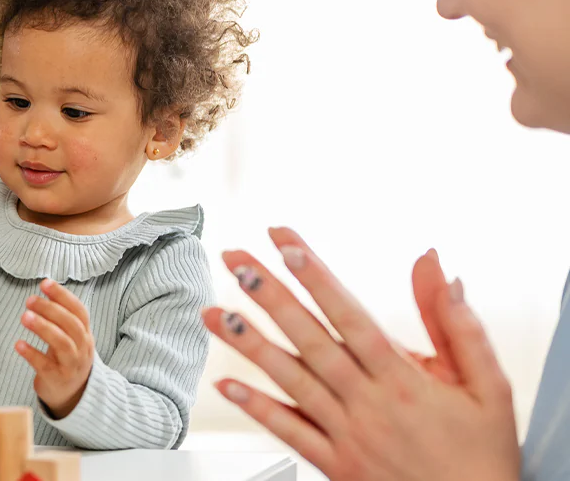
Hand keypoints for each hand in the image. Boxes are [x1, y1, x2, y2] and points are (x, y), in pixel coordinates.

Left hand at [16, 279, 94, 418]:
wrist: (73, 396)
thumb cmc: (67, 359)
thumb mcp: (71, 338)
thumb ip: (62, 316)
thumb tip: (46, 287)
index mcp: (85, 334)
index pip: (79, 311)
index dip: (63, 296)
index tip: (45, 283)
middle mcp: (82, 349)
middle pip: (71, 325)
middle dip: (51, 309)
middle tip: (30, 300)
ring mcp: (71, 365)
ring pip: (62, 343)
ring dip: (43, 328)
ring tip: (24, 317)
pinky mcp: (57, 379)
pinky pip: (45, 365)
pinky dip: (32, 353)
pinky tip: (18, 344)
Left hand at [204, 228, 519, 480]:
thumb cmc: (482, 451)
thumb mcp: (487, 385)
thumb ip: (456, 324)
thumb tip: (436, 266)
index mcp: (405, 378)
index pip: (349, 315)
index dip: (315, 276)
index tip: (286, 243)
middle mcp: (369, 404)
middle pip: (311, 339)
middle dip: (271, 295)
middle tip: (237, 260)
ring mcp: (348, 435)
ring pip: (291, 382)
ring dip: (250, 345)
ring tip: (214, 313)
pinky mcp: (336, 466)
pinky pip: (290, 433)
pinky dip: (256, 408)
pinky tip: (225, 385)